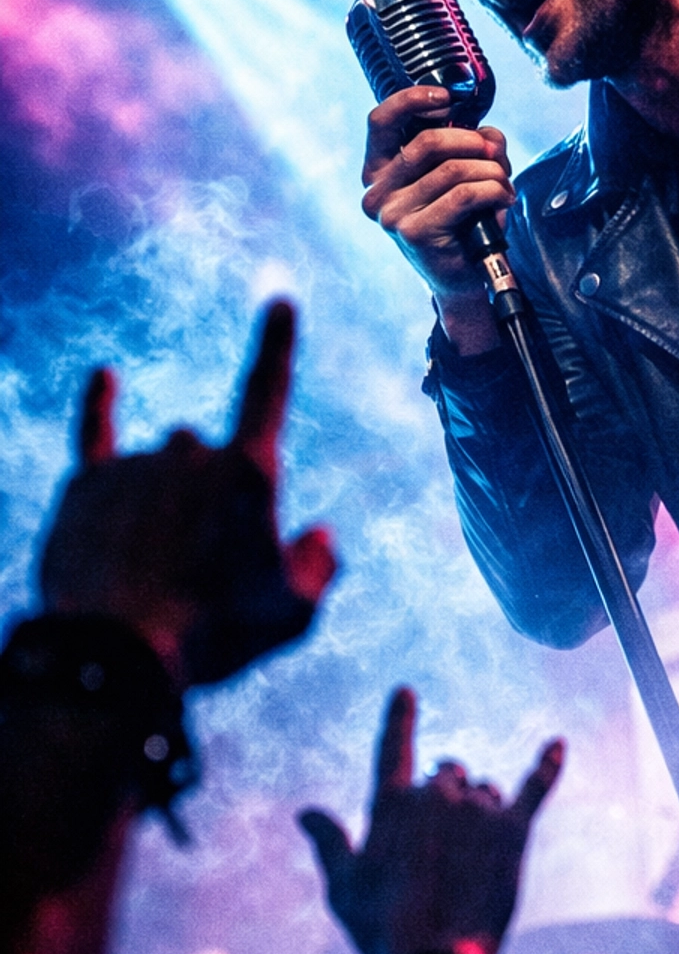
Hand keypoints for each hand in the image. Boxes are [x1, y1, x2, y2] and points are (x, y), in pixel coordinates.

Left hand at [39, 301, 336, 687]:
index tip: (278, 299)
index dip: (275, 343)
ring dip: (161, 497)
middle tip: (195, 567)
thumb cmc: (213, 636)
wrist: (114, 654)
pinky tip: (103, 376)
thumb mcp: (291, 614)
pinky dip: (100, 404)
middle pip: (203, 453)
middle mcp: (189, 452)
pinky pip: (95, 432)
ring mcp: (134, 464)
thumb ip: (318, 567)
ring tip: (150, 569)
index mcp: (248, 472)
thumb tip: (318, 535)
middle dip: (204, 494)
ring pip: (158, 462)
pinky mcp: (85, 484)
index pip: (267, 389)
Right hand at [299, 688, 563, 953]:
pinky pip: (534, 787)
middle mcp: (437, 795)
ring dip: (480, 807)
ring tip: (470, 856)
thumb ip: (329, 842)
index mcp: (392, 803)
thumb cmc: (380, 928)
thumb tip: (305, 812)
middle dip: (443, 795)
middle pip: (447, 774)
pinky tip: (557, 745)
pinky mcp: (515, 831)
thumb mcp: (342, 887)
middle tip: (439, 844)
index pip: (394, 747)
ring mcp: (479, 810)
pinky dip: (547, 765)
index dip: (399, 718)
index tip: (405, 691)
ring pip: (485, 790)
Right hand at [361, 87, 512, 302]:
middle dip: (473, 143)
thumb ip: (473, 146)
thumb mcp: (462, 174)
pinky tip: (503, 199)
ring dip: (491, 172)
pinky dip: (493, 191)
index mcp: (379, 171)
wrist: (461, 277)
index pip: (381, 121)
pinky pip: (464, 194)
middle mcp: (377, 191)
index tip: (448, 98)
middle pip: (428, 142)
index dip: (412, 100)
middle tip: (496, 155)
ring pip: (452, 169)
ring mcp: (392, 213)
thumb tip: (490, 135)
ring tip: (504, 184)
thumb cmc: (461, 222)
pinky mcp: (415, 232)